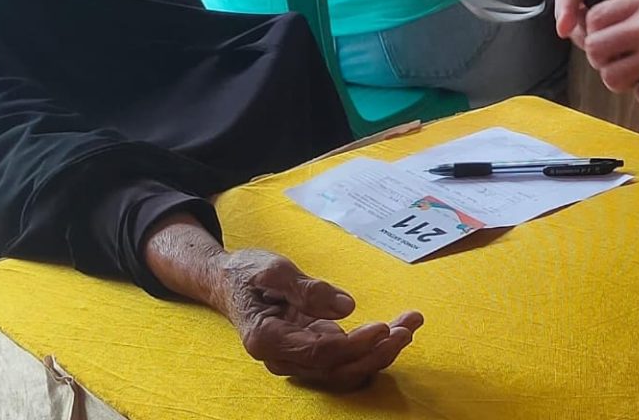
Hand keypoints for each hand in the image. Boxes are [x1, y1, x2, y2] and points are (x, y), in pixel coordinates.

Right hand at [208, 248, 421, 389]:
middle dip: (376, 351)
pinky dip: (370, 347)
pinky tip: (394, 330)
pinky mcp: (309, 349)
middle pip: (336, 368)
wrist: (229, 281)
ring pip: (343, 368)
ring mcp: (297, 358)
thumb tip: (347, 307)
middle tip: (408, 327)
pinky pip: (343, 357)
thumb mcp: (273, 269)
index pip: (319, 352)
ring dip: (379, 352)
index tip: (383, 327)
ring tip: (409, 326)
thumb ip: (307, 289)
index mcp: (268, 340)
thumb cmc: (248, 273)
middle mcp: (282, 358)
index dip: (354, 344)